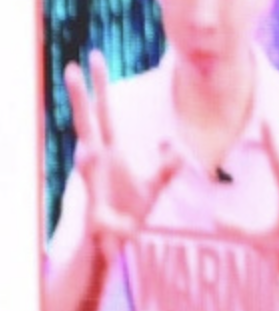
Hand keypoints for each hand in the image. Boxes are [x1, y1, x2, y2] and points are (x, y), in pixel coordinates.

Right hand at [63, 52, 179, 262]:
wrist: (108, 254)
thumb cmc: (126, 219)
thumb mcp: (153, 189)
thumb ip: (164, 167)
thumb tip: (173, 145)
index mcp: (112, 155)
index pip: (106, 113)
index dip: (101, 86)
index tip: (95, 56)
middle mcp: (100, 166)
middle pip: (89, 124)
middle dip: (82, 97)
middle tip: (72, 65)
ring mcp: (94, 186)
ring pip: (87, 157)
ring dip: (87, 141)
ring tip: (87, 127)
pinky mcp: (94, 213)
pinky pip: (93, 195)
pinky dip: (93, 182)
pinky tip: (90, 165)